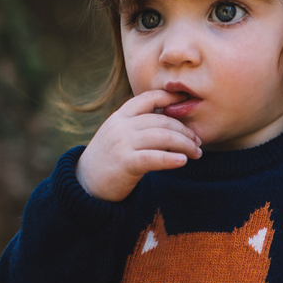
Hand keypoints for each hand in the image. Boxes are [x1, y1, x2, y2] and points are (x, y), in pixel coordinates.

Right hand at [75, 91, 202, 201]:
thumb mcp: (119, 136)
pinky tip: (183, 162)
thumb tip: (172, 123)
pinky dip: (171, 158)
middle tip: (198, 142)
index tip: (187, 101)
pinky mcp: (125, 163)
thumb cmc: (109, 160)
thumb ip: (139, 126)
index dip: (170, 97)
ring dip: (185, 145)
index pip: (149, 98)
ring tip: (196, 153)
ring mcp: (122, 143)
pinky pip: (153, 157)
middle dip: (185, 130)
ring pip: (163, 137)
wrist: (85, 185)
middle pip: (162, 120)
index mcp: (120, 116)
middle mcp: (121, 126)